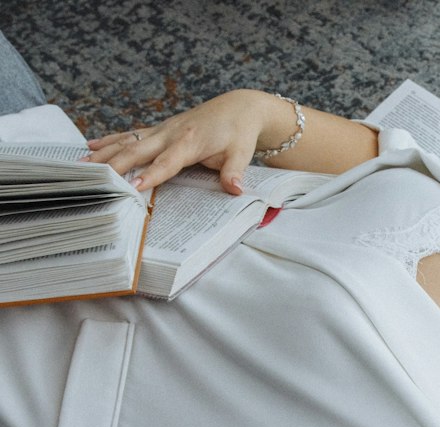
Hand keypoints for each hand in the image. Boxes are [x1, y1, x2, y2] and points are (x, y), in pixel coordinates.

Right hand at [85, 90, 284, 193]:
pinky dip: (110, 140)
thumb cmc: (239, 132)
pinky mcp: (159, 129)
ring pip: (128, 140)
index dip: (151, 174)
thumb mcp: (242, 153)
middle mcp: (170, 133)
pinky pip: (131, 135)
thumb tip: (235, 189)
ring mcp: (162, 130)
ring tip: (82, 165)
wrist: (238, 108)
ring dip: (104, 152)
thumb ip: (234, 172)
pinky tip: (91, 145)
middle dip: (115, 164)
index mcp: (189, 141)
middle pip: (137, 150)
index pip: (167, 162)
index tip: (134, 186)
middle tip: (94, 178)